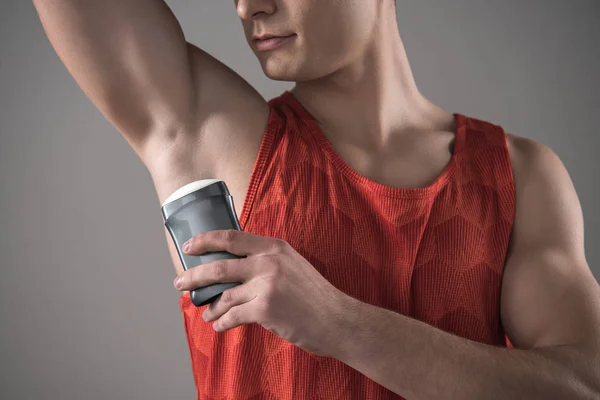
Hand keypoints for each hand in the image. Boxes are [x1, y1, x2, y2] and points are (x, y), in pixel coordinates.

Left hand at [174, 229, 350, 357]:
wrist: (336, 318)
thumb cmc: (314, 295)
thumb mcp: (292, 265)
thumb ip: (267, 261)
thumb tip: (234, 269)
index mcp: (274, 247)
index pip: (231, 238)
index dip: (206, 241)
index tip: (189, 247)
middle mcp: (268, 262)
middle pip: (219, 267)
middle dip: (194, 276)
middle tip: (180, 282)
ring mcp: (265, 285)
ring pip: (223, 296)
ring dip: (210, 308)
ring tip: (206, 314)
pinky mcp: (265, 309)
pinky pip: (232, 316)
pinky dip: (222, 323)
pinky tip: (219, 326)